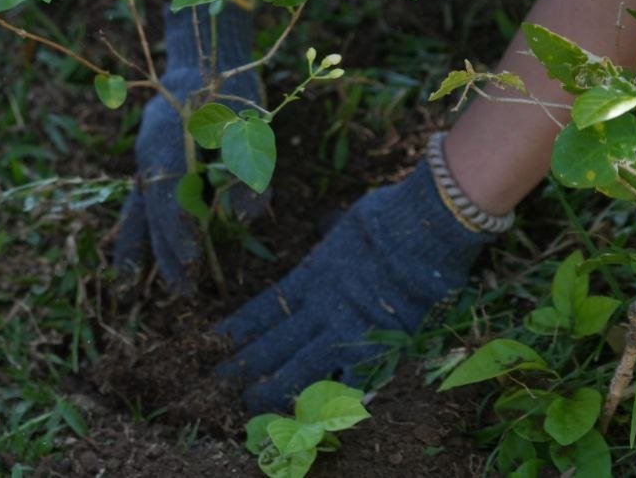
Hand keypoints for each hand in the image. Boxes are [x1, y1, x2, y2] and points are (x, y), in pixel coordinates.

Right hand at [113, 3, 264, 292]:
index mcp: (170, 136)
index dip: (179, 226)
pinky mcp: (149, 165)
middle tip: (182, 292)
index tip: (191, 258)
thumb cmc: (230, 92)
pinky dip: (133, 234)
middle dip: (164, 250)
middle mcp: (150, 151)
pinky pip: (137, 205)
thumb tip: (245, 221)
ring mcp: (146, 159)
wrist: (200, 60)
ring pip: (137, 210)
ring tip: (132, 288)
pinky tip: (130, 266)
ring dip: (141, 249)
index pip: (170, 190)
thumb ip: (250, 171)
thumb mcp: (249, 125)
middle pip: (152, 209)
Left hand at [213, 158, 496, 410]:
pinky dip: (335, 400)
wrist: (420, 231)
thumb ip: (330, 231)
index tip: (214, 339)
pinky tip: (314, 418)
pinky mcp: (378, 347)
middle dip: (246, 363)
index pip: (264, 307)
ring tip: (250, 406)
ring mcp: (346, 330)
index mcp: (311, 276)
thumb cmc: (386, 217)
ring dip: (274, 388)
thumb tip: (326, 223)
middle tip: (219, 382)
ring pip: (299, 367)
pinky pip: (351, 382)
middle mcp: (321, 307)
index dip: (240, 326)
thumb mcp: (344, 223)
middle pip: (274, 342)